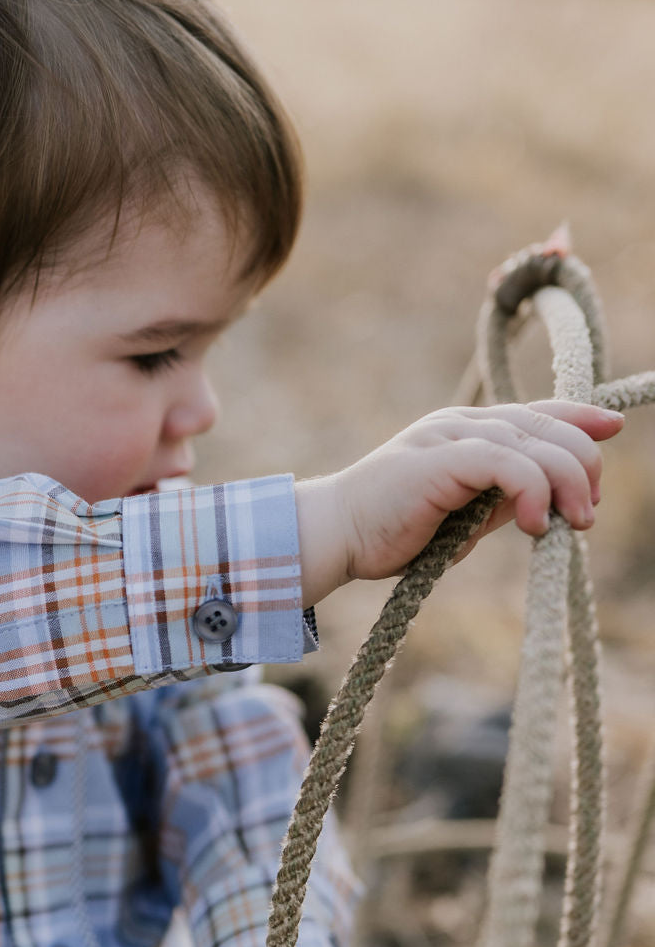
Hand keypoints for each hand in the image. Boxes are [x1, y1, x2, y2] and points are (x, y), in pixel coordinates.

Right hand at [297, 400, 623, 603]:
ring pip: (533, 441)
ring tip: (575, 521)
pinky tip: (534, 524)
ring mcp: (449, 435)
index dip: (579, 416)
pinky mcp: (440, 457)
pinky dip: (531, 489)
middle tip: (588, 510)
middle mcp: (461, 422)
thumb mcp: (463, 516)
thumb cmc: (394, 532)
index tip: (611, 430)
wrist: (336, 535)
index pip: (535, 411)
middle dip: (581, 463)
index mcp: (466, 430)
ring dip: (566, 481)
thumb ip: (501, 499)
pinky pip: (505, 462)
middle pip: (545, 424)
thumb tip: (549, 501)